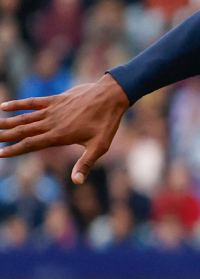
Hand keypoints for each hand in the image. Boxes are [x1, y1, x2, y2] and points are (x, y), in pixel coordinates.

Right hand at [0, 75, 132, 182]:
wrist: (111, 97)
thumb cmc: (107, 123)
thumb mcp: (99, 146)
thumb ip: (85, 163)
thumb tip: (77, 181)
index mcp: (59, 136)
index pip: (31, 144)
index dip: (14, 149)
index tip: (0, 153)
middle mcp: (52, 123)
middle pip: (23, 131)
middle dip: (5, 137)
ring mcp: (52, 110)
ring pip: (24, 118)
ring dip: (7, 122)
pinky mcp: (55, 99)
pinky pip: (32, 102)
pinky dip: (17, 104)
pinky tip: (3, 106)